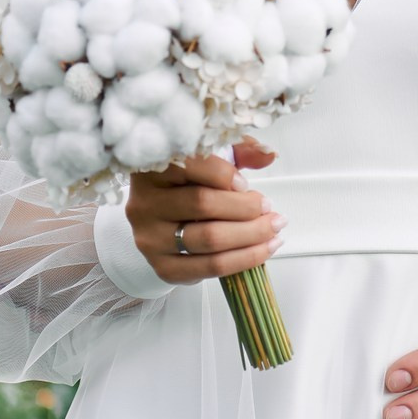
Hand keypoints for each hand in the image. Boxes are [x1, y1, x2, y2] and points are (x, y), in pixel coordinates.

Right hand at [123, 140, 282, 283]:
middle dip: (245, 208)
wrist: (162, 222)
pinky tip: (262, 249)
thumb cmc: (187, 185)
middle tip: (269, 209)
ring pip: (209, 238)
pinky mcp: (162, 266)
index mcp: (151, 169)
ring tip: (273, 229)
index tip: (246, 184)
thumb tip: (267, 154)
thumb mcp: (209, 159)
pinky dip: (243, 259)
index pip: (190, 166)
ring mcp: (151, 238)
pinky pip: (209, 267)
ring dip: (251, 235)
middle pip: (203, 204)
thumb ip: (238, 151)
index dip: (225, 175)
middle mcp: (144, 204)